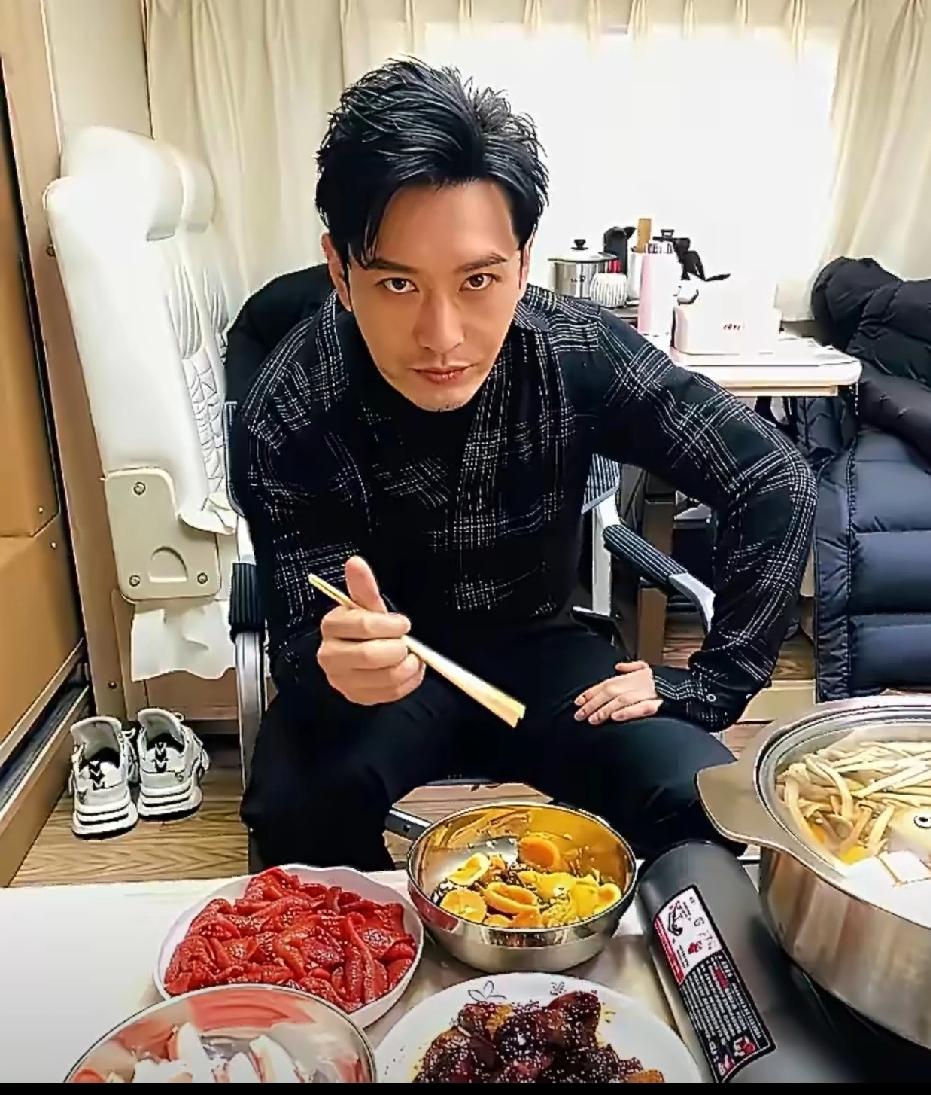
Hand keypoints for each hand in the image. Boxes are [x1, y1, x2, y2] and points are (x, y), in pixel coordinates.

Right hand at [317, 556, 423, 704]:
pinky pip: (390, 694)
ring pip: (383, 677)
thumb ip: (363, 586)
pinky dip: (408, 682)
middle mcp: (330, 655)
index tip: (403, 623)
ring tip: (411, 656)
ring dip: (406, 666)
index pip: (362, 625)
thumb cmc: (363, 628)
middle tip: (406, 643)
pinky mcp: (357, 697)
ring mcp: (342, 680)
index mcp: (331, 626)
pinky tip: (409, 670)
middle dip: (397, 648)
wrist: (357, 656)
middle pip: (370, 655)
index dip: (389, 624)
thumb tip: (356, 562)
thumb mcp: (365, 606)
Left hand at [574, 661, 661, 724]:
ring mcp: (649, 693)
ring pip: (622, 700)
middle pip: (610, 691)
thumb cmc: (669, 682)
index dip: (591, 692)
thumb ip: (632, 668)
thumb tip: (618, 666)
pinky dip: (628, 712)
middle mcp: (639, 683)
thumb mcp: (649, 670)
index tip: (577, 701)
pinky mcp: (659, 704)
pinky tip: (615, 718)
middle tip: (579, 714)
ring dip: (605, 709)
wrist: (693, 687)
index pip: (607, 683)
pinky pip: (642, 708)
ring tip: (593, 719)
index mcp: (635, 676)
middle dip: (592, 703)